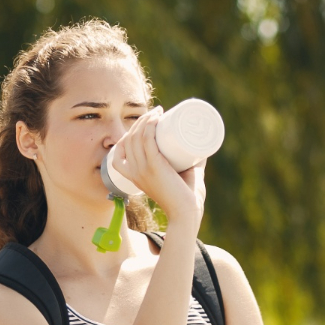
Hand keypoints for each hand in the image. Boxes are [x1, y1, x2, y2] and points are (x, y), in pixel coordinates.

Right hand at [111, 107, 204, 223]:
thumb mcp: (182, 175)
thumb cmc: (187, 197)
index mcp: (135, 175)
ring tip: (159, 112)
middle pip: (130, 138)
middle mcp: (134, 172)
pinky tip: (155, 118)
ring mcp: (142, 170)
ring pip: (137, 136)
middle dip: (141, 121)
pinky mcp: (153, 167)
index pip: (122, 149)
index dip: (131, 132)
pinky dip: (149, 126)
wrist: (188, 212)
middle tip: (158, 113)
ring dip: (146, 119)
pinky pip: (145, 141)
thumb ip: (191, 162)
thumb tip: (202, 147)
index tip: (148, 122)